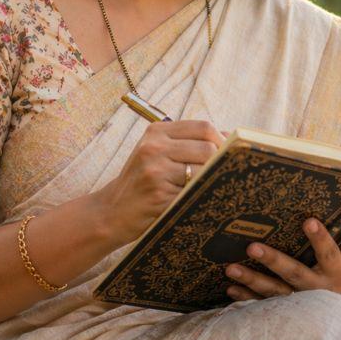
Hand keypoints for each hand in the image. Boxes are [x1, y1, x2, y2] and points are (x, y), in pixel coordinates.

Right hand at [90, 119, 224, 247]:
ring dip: (210, 180)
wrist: (111, 212)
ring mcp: (155, 170)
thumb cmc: (141, 182)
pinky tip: (194, 200)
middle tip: (222, 175)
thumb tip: (229, 136)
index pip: (203, 127)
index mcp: (156, 131)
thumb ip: (187, 142)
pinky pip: (193, 192)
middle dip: (220, 162)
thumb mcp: (157, 153)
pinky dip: (199, 196)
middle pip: (208, 147)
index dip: (222, 140)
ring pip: (204, 170)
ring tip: (207, 188)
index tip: (229, 153)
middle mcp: (154, 146)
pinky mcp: (158, 193)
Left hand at [225, 198, 340, 302]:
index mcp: (335, 270)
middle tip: (252, 246)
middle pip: (293, 273)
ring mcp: (297, 301)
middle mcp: (315, 288)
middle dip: (273, 260)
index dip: (319, 238)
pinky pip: (262, 304)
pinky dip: (245, 297)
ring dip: (251, 280)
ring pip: (273, 291)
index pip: (328, 252)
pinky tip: (230, 286)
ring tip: (230, 268)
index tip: (308, 220)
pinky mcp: (282, 310)